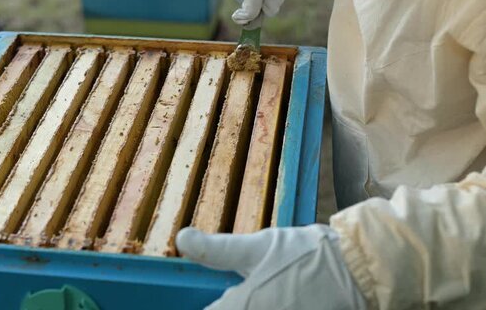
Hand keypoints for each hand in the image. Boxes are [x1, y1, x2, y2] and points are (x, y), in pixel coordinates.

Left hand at [176, 225, 366, 309]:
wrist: (360, 270)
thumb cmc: (307, 255)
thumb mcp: (259, 246)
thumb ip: (218, 249)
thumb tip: (181, 239)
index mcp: (244, 307)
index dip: (200, 306)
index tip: (184, 301)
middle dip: (227, 303)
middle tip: (231, 289)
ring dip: (247, 305)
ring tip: (257, 290)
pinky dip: (266, 307)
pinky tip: (274, 297)